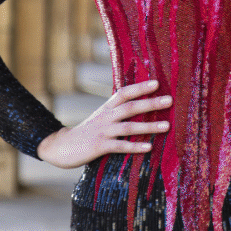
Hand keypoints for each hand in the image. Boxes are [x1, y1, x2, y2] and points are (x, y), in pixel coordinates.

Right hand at [36, 80, 171, 168]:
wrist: (60, 147)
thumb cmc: (86, 133)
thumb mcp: (100, 118)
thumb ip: (116, 112)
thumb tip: (137, 106)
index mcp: (106, 109)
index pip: (124, 93)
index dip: (139, 87)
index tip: (156, 83)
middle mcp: (105, 117)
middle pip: (130, 107)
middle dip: (151, 103)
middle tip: (170, 100)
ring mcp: (102, 132)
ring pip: (128, 127)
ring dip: (149, 127)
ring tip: (167, 126)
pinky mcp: (99, 147)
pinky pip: (120, 146)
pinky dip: (135, 147)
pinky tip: (149, 147)